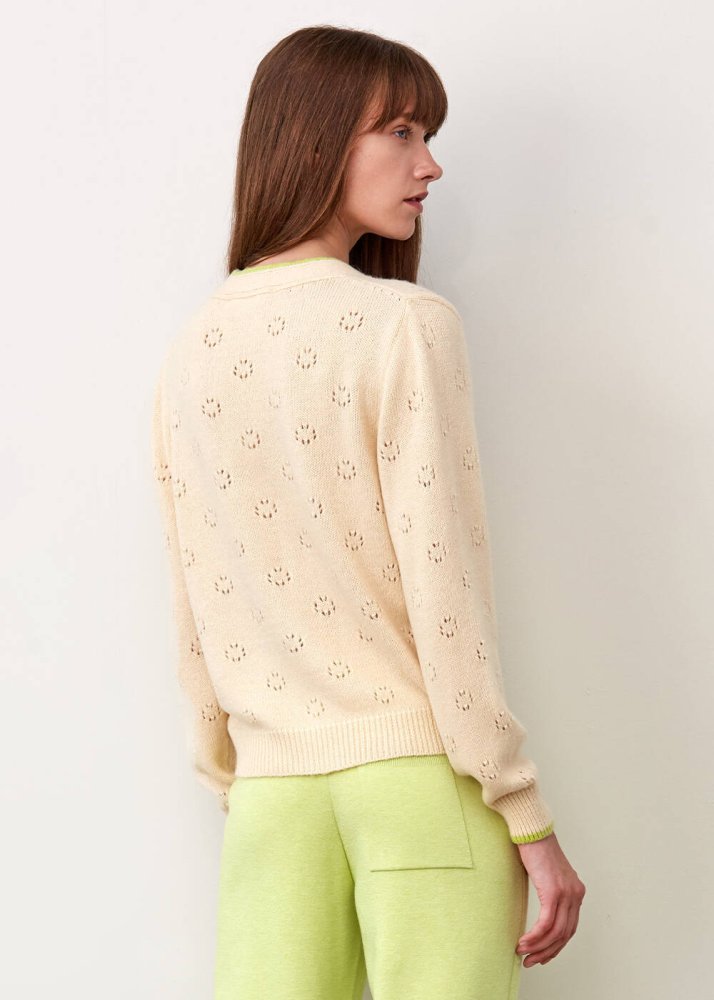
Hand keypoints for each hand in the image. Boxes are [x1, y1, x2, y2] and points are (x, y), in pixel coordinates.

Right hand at [515, 831, 585, 966]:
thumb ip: (551, 892)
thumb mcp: (548, 874)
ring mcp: (566, 893)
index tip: (543, 954)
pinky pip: (546, 923)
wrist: (532, 831)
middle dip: (547, 952)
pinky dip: (534, 937)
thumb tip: (544, 911)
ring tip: (523, 953)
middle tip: (532, 961)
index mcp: (576, 891)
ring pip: (555, 933)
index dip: (556, 945)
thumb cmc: (536, 849)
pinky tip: (524, 942)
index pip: (570, 927)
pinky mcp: (553, 892)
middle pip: (564, 934)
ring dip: (538, 947)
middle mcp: (575, 894)